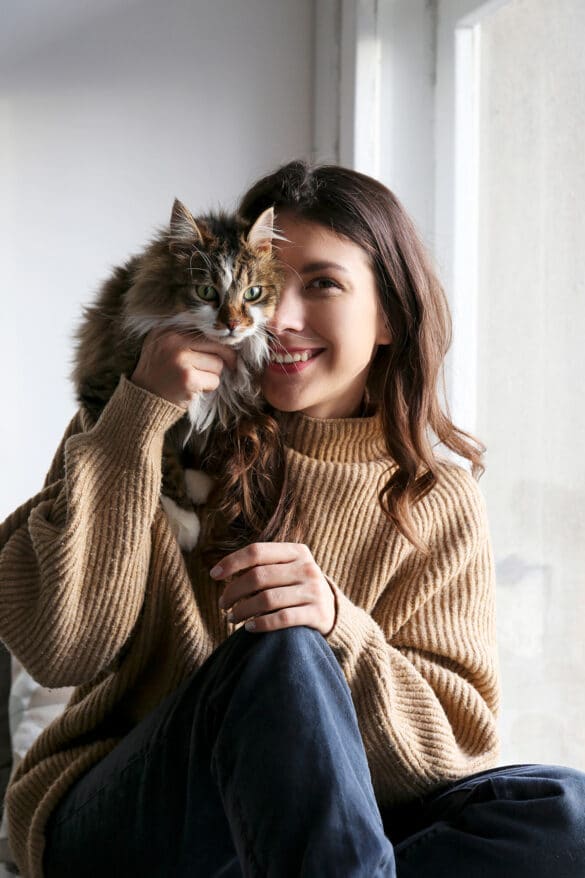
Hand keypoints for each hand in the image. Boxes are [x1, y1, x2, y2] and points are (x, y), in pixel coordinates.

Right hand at [130, 328, 236, 409]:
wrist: (143, 398)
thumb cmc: (160, 373)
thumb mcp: (164, 345)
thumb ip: (186, 336)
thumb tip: (223, 333)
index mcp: (168, 329)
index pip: (206, 329)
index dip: (220, 341)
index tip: (226, 350)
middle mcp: (173, 340)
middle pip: (216, 345)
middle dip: (225, 357)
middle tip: (231, 365)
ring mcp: (180, 359)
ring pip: (218, 364)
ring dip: (212, 375)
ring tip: (195, 379)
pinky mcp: (188, 379)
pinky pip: (214, 380)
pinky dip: (209, 387)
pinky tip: (194, 389)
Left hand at [210, 542, 335, 635]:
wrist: (332, 611)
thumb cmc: (296, 588)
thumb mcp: (286, 569)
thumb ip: (262, 566)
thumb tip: (221, 572)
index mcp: (297, 551)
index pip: (257, 551)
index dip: (232, 562)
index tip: (214, 575)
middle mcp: (307, 568)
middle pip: (258, 577)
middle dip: (234, 592)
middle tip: (223, 604)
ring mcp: (314, 591)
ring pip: (267, 599)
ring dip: (242, 610)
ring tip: (233, 618)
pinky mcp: (318, 614)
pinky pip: (282, 618)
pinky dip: (261, 624)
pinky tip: (249, 628)